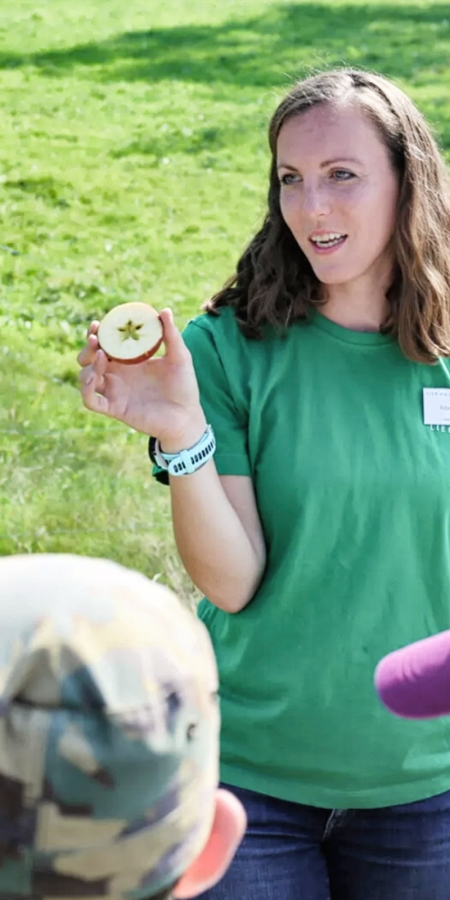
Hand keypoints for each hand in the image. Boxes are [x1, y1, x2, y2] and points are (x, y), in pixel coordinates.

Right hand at [77, 308, 205, 444]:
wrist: (187, 415)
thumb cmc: (184, 386)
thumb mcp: (180, 357)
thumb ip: (171, 335)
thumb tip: (164, 310)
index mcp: (128, 360)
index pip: (105, 344)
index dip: (97, 333)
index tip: (98, 324)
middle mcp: (117, 375)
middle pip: (88, 359)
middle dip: (87, 348)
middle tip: (95, 340)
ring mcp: (114, 392)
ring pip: (85, 377)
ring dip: (87, 366)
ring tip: (101, 357)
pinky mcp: (114, 408)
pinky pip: (90, 401)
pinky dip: (85, 389)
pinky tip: (93, 377)